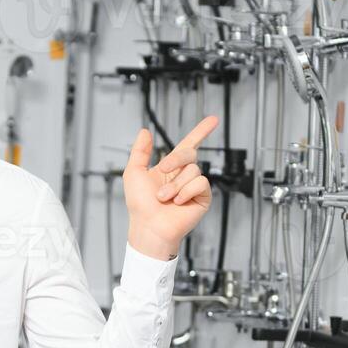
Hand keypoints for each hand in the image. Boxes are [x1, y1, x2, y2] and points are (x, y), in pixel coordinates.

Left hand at [123, 115, 219, 259]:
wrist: (149, 227)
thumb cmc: (140, 205)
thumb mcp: (133, 173)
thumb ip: (140, 151)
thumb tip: (145, 131)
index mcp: (170, 167)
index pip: (188, 144)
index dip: (201, 131)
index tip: (214, 120)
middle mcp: (183, 175)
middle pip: (189, 153)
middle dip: (175, 160)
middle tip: (163, 170)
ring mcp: (193, 187)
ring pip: (193, 170)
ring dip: (175, 184)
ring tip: (165, 198)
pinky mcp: (202, 198)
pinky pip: (200, 183)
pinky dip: (186, 192)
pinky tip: (178, 203)